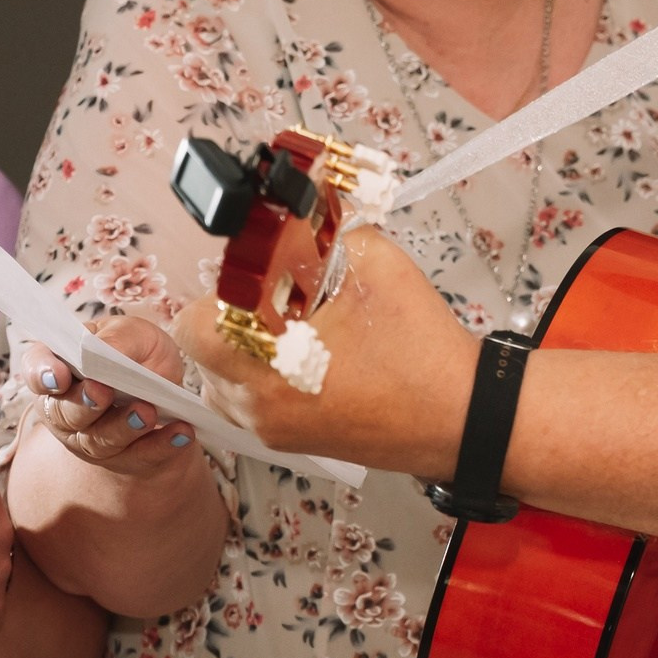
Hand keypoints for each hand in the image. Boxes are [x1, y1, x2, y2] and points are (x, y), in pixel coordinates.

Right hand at [19, 319, 198, 476]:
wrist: (166, 388)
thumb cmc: (137, 352)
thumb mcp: (132, 333)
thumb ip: (116, 339)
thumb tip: (105, 351)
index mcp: (58, 368)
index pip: (36, 371)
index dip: (41, 374)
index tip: (58, 375)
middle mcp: (65, 410)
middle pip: (65, 414)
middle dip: (84, 404)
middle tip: (102, 393)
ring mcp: (91, 440)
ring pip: (100, 441)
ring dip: (124, 427)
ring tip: (147, 413)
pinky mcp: (124, 460)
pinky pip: (141, 457)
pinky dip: (162, 445)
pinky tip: (182, 433)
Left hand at [180, 224, 472, 475]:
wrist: (465, 416)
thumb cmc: (424, 354)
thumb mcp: (376, 264)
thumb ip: (325, 234)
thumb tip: (299, 217)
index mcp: (266, 371)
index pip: (192, 328)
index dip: (218, 291)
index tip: (253, 278)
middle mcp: (258, 410)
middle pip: (202, 354)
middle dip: (230, 317)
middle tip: (276, 296)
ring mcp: (275, 431)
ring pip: (224, 380)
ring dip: (244, 347)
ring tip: (294, 325)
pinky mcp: (294, 440)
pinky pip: (254, 400)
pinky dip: (267, 372)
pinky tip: (312, 350)